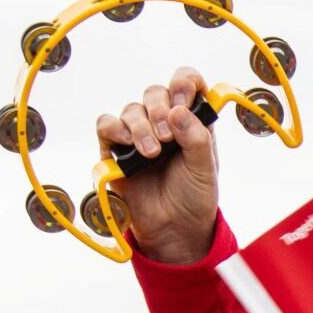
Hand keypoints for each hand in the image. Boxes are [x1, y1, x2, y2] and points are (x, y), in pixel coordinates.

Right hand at [92, 66, 221, 264]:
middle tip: (167, 138)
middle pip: (155, 93)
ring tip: (152, 154)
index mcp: (191, 120)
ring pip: (132, 109)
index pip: (186, 83)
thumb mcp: (205, 168)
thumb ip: (197, 137)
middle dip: (160, 110)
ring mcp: (139, 134)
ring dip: (141, 127)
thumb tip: (178, 110)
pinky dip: (115, 129)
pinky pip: (107, 125)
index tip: (184, 101)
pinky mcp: (115, 149)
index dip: (184, 84)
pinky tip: (128, 145)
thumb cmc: (194, 197)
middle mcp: (164, 122)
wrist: (175, 229)